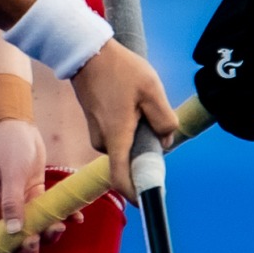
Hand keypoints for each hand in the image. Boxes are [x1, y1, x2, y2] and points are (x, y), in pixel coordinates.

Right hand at [0, 117, 57, 252]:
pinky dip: (64, 219)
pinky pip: (49, 217)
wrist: (20, 128)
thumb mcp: (12, 174)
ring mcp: (21, 207)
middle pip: (10, 245)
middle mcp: (3, 213)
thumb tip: (14, 232)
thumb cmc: (9, 149)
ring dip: (48, 236)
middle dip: (26, 249)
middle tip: (38, 240)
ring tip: (60, 226)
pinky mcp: (36, 199)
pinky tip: (75, 217)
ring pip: (33, 234)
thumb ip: (12, 202)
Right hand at [68, 39, 178, 202]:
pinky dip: (129, 126)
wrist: (86, 52)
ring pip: (124, 145)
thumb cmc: (119, 69)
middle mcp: (102, 140)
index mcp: (116, 136)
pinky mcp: (95, 124)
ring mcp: (96, 132)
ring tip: (141, 103)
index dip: (135, 194)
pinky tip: (131, 101)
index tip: (148, 200)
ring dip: (138, 134)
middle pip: (129, 160)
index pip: (121, 178)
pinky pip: (117, 135)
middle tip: (155, 123)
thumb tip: (167, 140)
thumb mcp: (151, 90)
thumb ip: (164, 119)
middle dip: (145, 149)